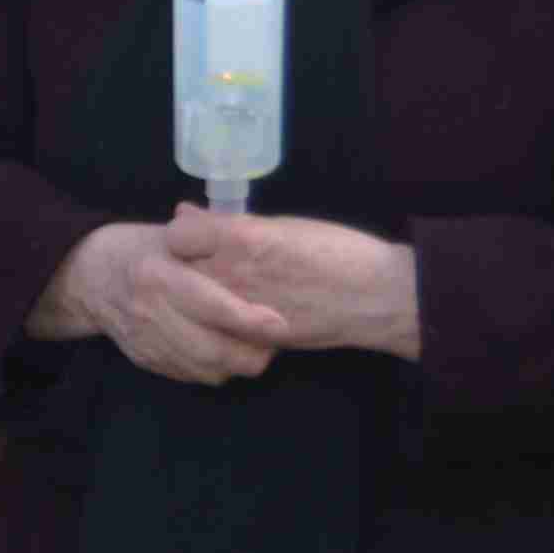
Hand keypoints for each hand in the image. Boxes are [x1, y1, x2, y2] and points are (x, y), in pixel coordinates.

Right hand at [37, 219, 286, 385]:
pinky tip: (223, 352)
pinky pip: (191, 375)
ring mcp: (147, 341)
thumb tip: (254, 240)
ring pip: (206, 369)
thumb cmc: (139, 249)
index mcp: (159, 276)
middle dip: (253, 353)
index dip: (249, 320)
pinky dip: (216, 369)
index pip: (211, 306)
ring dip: (237, 364)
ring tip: (255, 347)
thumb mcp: (170, 234)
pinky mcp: (146, 359)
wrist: (86, 277)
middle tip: (275, 341)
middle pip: (213, 350)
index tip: (280, 323)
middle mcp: (151, 313)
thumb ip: (209, 240)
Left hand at [168, 209, 419, 361]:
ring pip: (192, 304)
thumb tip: (185, 214)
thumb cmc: (336, 251)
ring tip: (220, 289)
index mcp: (240, 239)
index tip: (194, 238)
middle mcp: (233, 275)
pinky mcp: (252, 338)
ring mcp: (239, 311)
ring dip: (196, 297)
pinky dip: (217, 321)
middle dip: (184, 268)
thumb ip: (228, 225)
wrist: (377, 298)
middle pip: (177, 271)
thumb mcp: (282, 225)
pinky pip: (216, 328)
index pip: (176, 236)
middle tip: (203, 266)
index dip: (183, 236)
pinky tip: (234, 314)